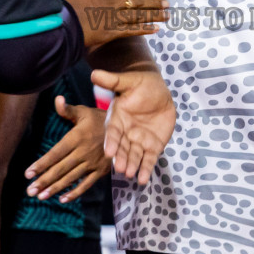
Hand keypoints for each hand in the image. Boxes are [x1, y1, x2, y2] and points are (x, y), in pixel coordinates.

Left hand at [24, 96, 112, 202]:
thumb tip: (57, 99)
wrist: (125, 129)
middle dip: (44, 180)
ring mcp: (93, 163)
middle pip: (61, 169)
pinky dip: (75, 192)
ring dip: (55, 188)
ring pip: (71, 178)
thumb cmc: (99, 119)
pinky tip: (62, 199)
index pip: (55, 153)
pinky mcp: (101, 171)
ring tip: (41, 196)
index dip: (41, 164)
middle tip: (30, 191)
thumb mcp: (84, 111)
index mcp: (77, 137)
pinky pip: (87, 184)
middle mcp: (83, 152)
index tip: (28, 173)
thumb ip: (68, 109)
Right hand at [57, 0, 168, 49]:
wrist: (55, 17)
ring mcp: (112, 17)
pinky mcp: (109, 32)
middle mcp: (112, 1)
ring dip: (153, 15)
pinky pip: (130, 31)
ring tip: (167, 16)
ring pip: (137, 15)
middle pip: (137, 1)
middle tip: (167, 3)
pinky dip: (143, 30)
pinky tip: (155, 30)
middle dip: (153, 2)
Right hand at [93, 67, 174, 186]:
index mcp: (117, 118)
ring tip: (129, 174)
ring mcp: (139, 141)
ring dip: (131, 165)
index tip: (108, 152)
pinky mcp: (152, 146)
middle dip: (120, 157)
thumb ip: (112, 80)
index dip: (110, 141)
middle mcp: (126, 132)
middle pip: (121, 147)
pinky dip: (146, 169)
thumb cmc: (141, 84)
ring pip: (134, 155)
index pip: (112, 132)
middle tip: (119, 168)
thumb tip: (94, 73)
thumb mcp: (128, 81)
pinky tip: (143, 180)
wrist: (159, 91)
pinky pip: (149, 159)